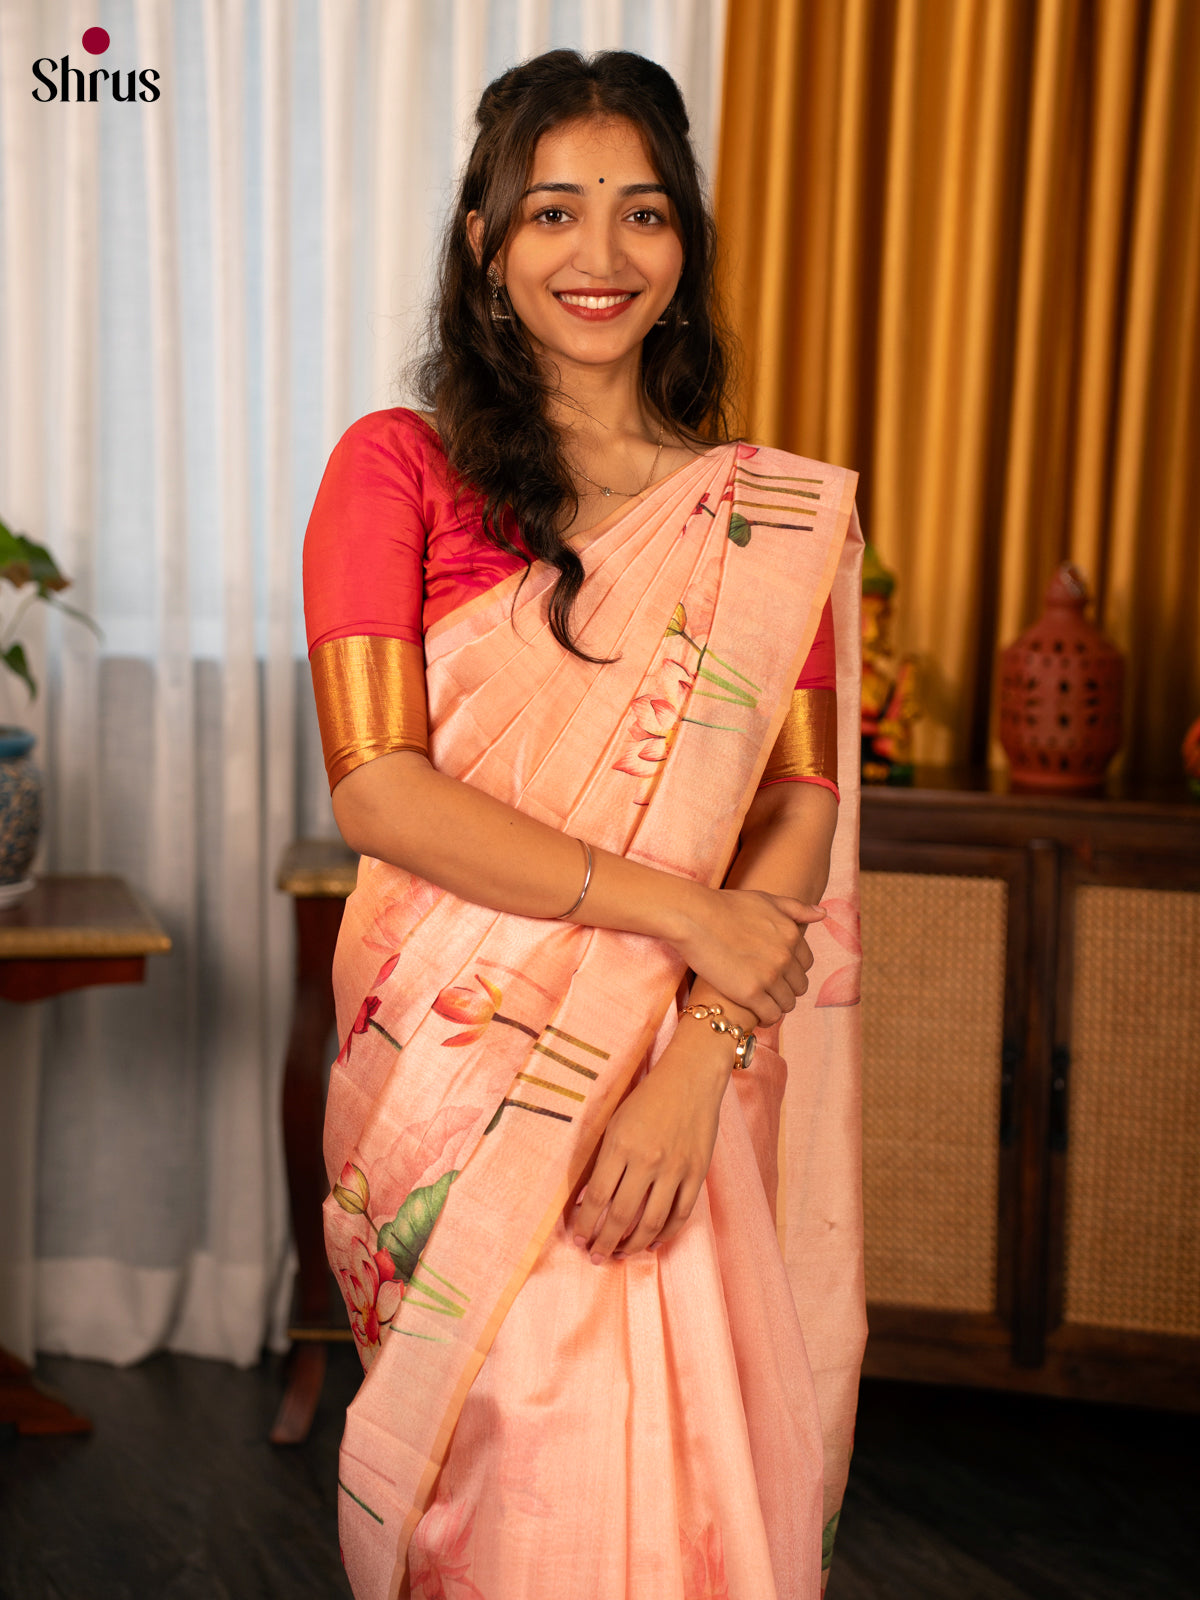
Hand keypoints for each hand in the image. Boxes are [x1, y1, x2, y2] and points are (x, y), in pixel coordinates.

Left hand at [571, 1024, 731, 1262]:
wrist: (690, 1077)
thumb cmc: (647, 1097)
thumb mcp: (615, 1122)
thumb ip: (603, 1161)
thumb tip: (587, 1201)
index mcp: (620, 1145)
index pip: (596, 1198)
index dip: (584, 1224)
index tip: (578, 1238)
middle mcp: (647, 1160)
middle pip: (621, 1217)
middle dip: (604, 1242)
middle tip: (595, 1256)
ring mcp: (675, 1169)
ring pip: (651, 1223)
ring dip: (632, 1246)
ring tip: (620, 1254)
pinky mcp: (697, 1173)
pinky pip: (680, 1214)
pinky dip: (665, 1233)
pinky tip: (652, 1241)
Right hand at [673, 886, 823, 1024]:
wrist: (693, 916)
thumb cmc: (725, 906)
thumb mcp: (766, 900)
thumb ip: (796, 908)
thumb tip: (823, 913)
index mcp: (792, 935)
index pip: (806, 964)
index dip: (790, 969)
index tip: (774, 971)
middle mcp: (785, 956)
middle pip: (799, 986)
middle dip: (784, 987)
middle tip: (764, 987)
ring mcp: (769, 976)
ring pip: (787, 1003)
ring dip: (775, 1004)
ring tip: (758, 1000)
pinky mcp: (750, 993)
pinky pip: (771, 1015)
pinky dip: (766, 1017)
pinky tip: (753, 1011)